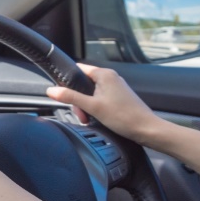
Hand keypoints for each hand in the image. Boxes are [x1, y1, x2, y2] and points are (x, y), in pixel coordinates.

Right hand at [46, 64, 167, 145]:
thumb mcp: (92, 107)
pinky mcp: (120, 97)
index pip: (77, 70)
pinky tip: (98, 119)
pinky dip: (96, 108)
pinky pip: (101, 98)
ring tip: (90, 119)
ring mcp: (116, 87)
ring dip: (87, 106)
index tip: (64, 95)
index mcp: (104, 74)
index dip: (67, 82)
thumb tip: (51, 90)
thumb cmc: (124, 117)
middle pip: (83, 84)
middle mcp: (111, 77)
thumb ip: (70, 97)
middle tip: (81, 114)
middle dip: (78, 100)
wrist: (148, 130)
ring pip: (92, 93)